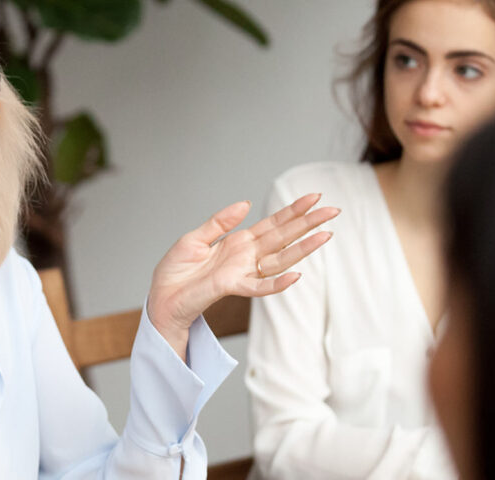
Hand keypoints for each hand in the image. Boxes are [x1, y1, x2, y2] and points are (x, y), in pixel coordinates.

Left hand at [148, 193, 338, 337]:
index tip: (314, 197)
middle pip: (283, 238)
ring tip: (326, 235)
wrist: (161, 298)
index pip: (272, 224)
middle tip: (333, 210)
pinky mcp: (232, 287)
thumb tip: (245, 203)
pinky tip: (296, 275)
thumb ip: (219, 222)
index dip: (293, 211)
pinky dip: (277, 283)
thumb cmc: (175, 272)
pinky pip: (259, 287)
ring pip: (280, 260)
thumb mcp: (194, 239)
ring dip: (303, 249)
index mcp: (238, 242)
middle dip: (308, 224)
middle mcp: (246, 257)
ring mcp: (242, 273)